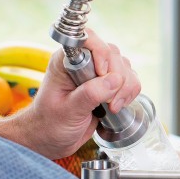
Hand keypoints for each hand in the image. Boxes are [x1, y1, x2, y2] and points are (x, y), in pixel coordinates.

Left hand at [0, 29, 139, 158]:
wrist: (52, 139)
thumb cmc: (51, 124)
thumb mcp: (68, 111)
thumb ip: (90, 94)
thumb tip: (115, 80)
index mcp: (66, 61)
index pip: (88, 39)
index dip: (101, 53)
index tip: (102, 74)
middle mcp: (84, 62)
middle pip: (113, 54)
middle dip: (117, 79)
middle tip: (109, 102)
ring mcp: (97, 73)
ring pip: (124, 67)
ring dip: (125, 88)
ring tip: (112, 107)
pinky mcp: (108, 85)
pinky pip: (129, 80)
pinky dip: (128, 93)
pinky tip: (116, 107)